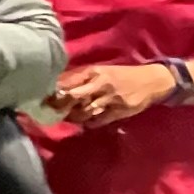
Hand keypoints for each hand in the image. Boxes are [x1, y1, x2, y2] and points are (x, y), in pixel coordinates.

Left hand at [51, 61, 184, 128]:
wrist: (151, 81)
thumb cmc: (122, 75)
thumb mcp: (101, 71)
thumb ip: (80, 78)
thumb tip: (56, 87)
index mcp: (93, 72)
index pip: (68, 82)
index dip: (54, 92)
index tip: (42, 99)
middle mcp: (100, 84)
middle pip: (73, 97)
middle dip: (60, 106)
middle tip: (52, 112)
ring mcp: (109, 98)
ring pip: (84, 111)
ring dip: (74, 117)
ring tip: (70, 117)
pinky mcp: (118, 111)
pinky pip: (98, 120)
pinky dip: (90, 123)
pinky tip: (87, 121)